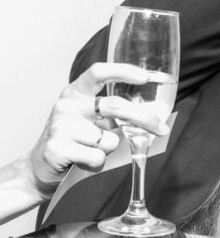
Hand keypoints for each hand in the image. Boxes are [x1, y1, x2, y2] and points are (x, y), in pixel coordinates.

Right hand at [27, 62, 169, 196]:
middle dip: (144, 119)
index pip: (98, 72)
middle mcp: (67, 105)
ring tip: (91, 150)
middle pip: (114, 106)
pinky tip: (82, 161)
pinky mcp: (57, 148)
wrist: (41, 166)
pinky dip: (98, 163)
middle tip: (161, 129)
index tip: (145, 77)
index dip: (123, 71)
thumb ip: (114, 113)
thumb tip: (152, 116)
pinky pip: (97, 157)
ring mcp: (60, 126)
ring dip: (110, 150)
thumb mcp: (91, 119)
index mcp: (75, 92)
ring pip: (109, 139)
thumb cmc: (75, 141)